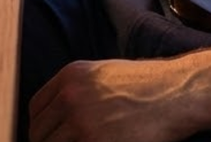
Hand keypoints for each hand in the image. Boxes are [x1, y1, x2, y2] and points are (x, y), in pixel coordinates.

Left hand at [29, 58, 195, 141]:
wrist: (175, 93)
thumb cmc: (144, 85)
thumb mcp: (101, 75)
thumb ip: (74, 91)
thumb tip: (56, 119)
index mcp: (70, 76)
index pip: (35, 110)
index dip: (39, 128)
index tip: (48, 137)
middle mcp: (71, 97)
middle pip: (39, 134)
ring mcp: (83, 123)